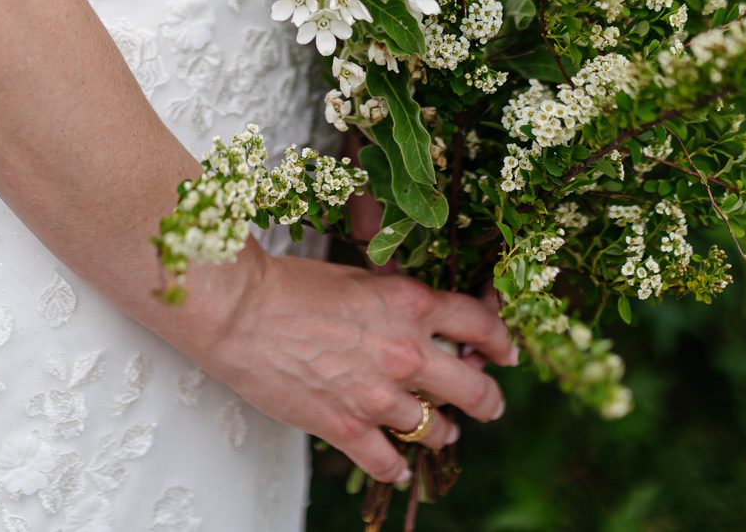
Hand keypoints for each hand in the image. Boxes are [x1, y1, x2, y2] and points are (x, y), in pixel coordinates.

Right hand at [176, 249, 516, 482]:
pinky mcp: (346, 427)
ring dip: (441, 431)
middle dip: (488, 400)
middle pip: (474, 388)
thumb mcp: (357, 277)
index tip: (506, 354)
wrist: (239, 311)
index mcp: (410, 304)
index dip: (501, 341)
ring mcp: (378, 395)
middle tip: (489, 405)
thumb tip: (418, 313)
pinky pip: (388, 462)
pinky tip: (400, 467)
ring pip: (435, 429)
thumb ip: (394, 299)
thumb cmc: (287, 284)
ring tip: (440, 432)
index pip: (479, 324)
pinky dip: (398, 468)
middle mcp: (405, 352)